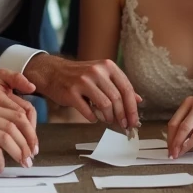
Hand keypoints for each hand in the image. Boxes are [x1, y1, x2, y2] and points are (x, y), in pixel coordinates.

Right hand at [26, 54, 140, 129]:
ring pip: (105, 105)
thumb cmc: (80, 76)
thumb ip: (119, 86)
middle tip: (123, 125)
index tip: (134, 120)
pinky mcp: (71, 92)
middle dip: (122, 115)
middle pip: (117, 98)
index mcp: (107, 66)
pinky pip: (88, 111)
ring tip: (108, 120)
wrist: (53, 72)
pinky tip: (93, 118)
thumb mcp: (102, 76)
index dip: (132, 107)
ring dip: (109, 117)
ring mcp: (83, 81)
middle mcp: (97, 71)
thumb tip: (138, 100)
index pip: (126, 88)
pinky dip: (93, 118)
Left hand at [166, 98, 192, 158]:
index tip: (168, 150)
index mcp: (191, 103)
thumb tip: (174, 144)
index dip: (169, 138)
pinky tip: (187, 149)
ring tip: (177, 154)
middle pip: (178, 124)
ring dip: (180, 143)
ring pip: (187, 127)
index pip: (174, 122)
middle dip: (173, 142)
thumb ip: (189, 132)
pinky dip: (192, 142)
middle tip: (171, 154)